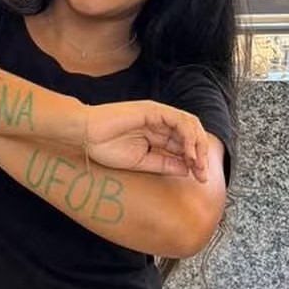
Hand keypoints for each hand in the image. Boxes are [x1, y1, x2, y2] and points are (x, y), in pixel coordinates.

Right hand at [82, 101, 208, 181]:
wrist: (85, 135)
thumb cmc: (106, 148)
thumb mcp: (141, 162)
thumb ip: (164, 164)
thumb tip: (188, 169)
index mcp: (157, 136)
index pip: (184, 146)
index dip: (195, 162)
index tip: (200, 179)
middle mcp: (160, 124)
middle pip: (191, 136)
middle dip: (201, 156)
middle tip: (203, 176)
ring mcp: (158, 115)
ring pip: (190, 125)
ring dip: (198, 146)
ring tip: (198, 165)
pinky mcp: (154, 109)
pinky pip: (179, 120)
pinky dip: (188, 136)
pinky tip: (188, 152)